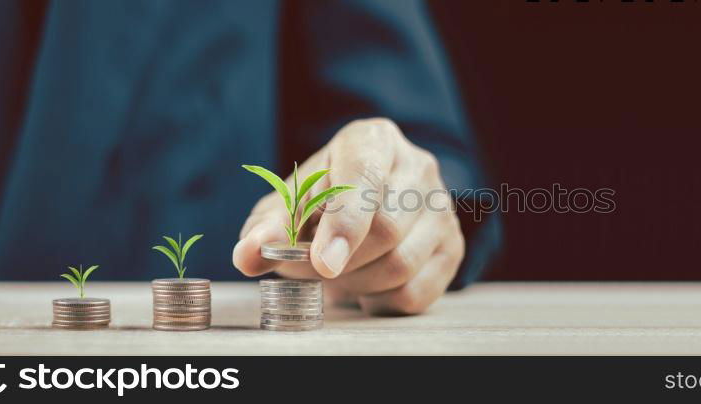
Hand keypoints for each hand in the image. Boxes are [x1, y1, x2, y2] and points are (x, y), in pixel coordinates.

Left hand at [233, 118, 464, 314]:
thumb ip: (266, 228)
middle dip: (341, 262)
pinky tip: (366, 285)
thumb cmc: (323, 200)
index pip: (365, 178)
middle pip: (386, 228)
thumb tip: (248, 254)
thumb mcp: (289, 204)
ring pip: (401, 264)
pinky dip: (379, 301)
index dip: (344, 224)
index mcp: (374, 140)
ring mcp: (442, 207)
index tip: (324, 263)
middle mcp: (418, 166)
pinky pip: (415, 293)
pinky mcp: (453, 246)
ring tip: (339, 274)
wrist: (368, 203)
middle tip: (313, 269)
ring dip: (357, 284)